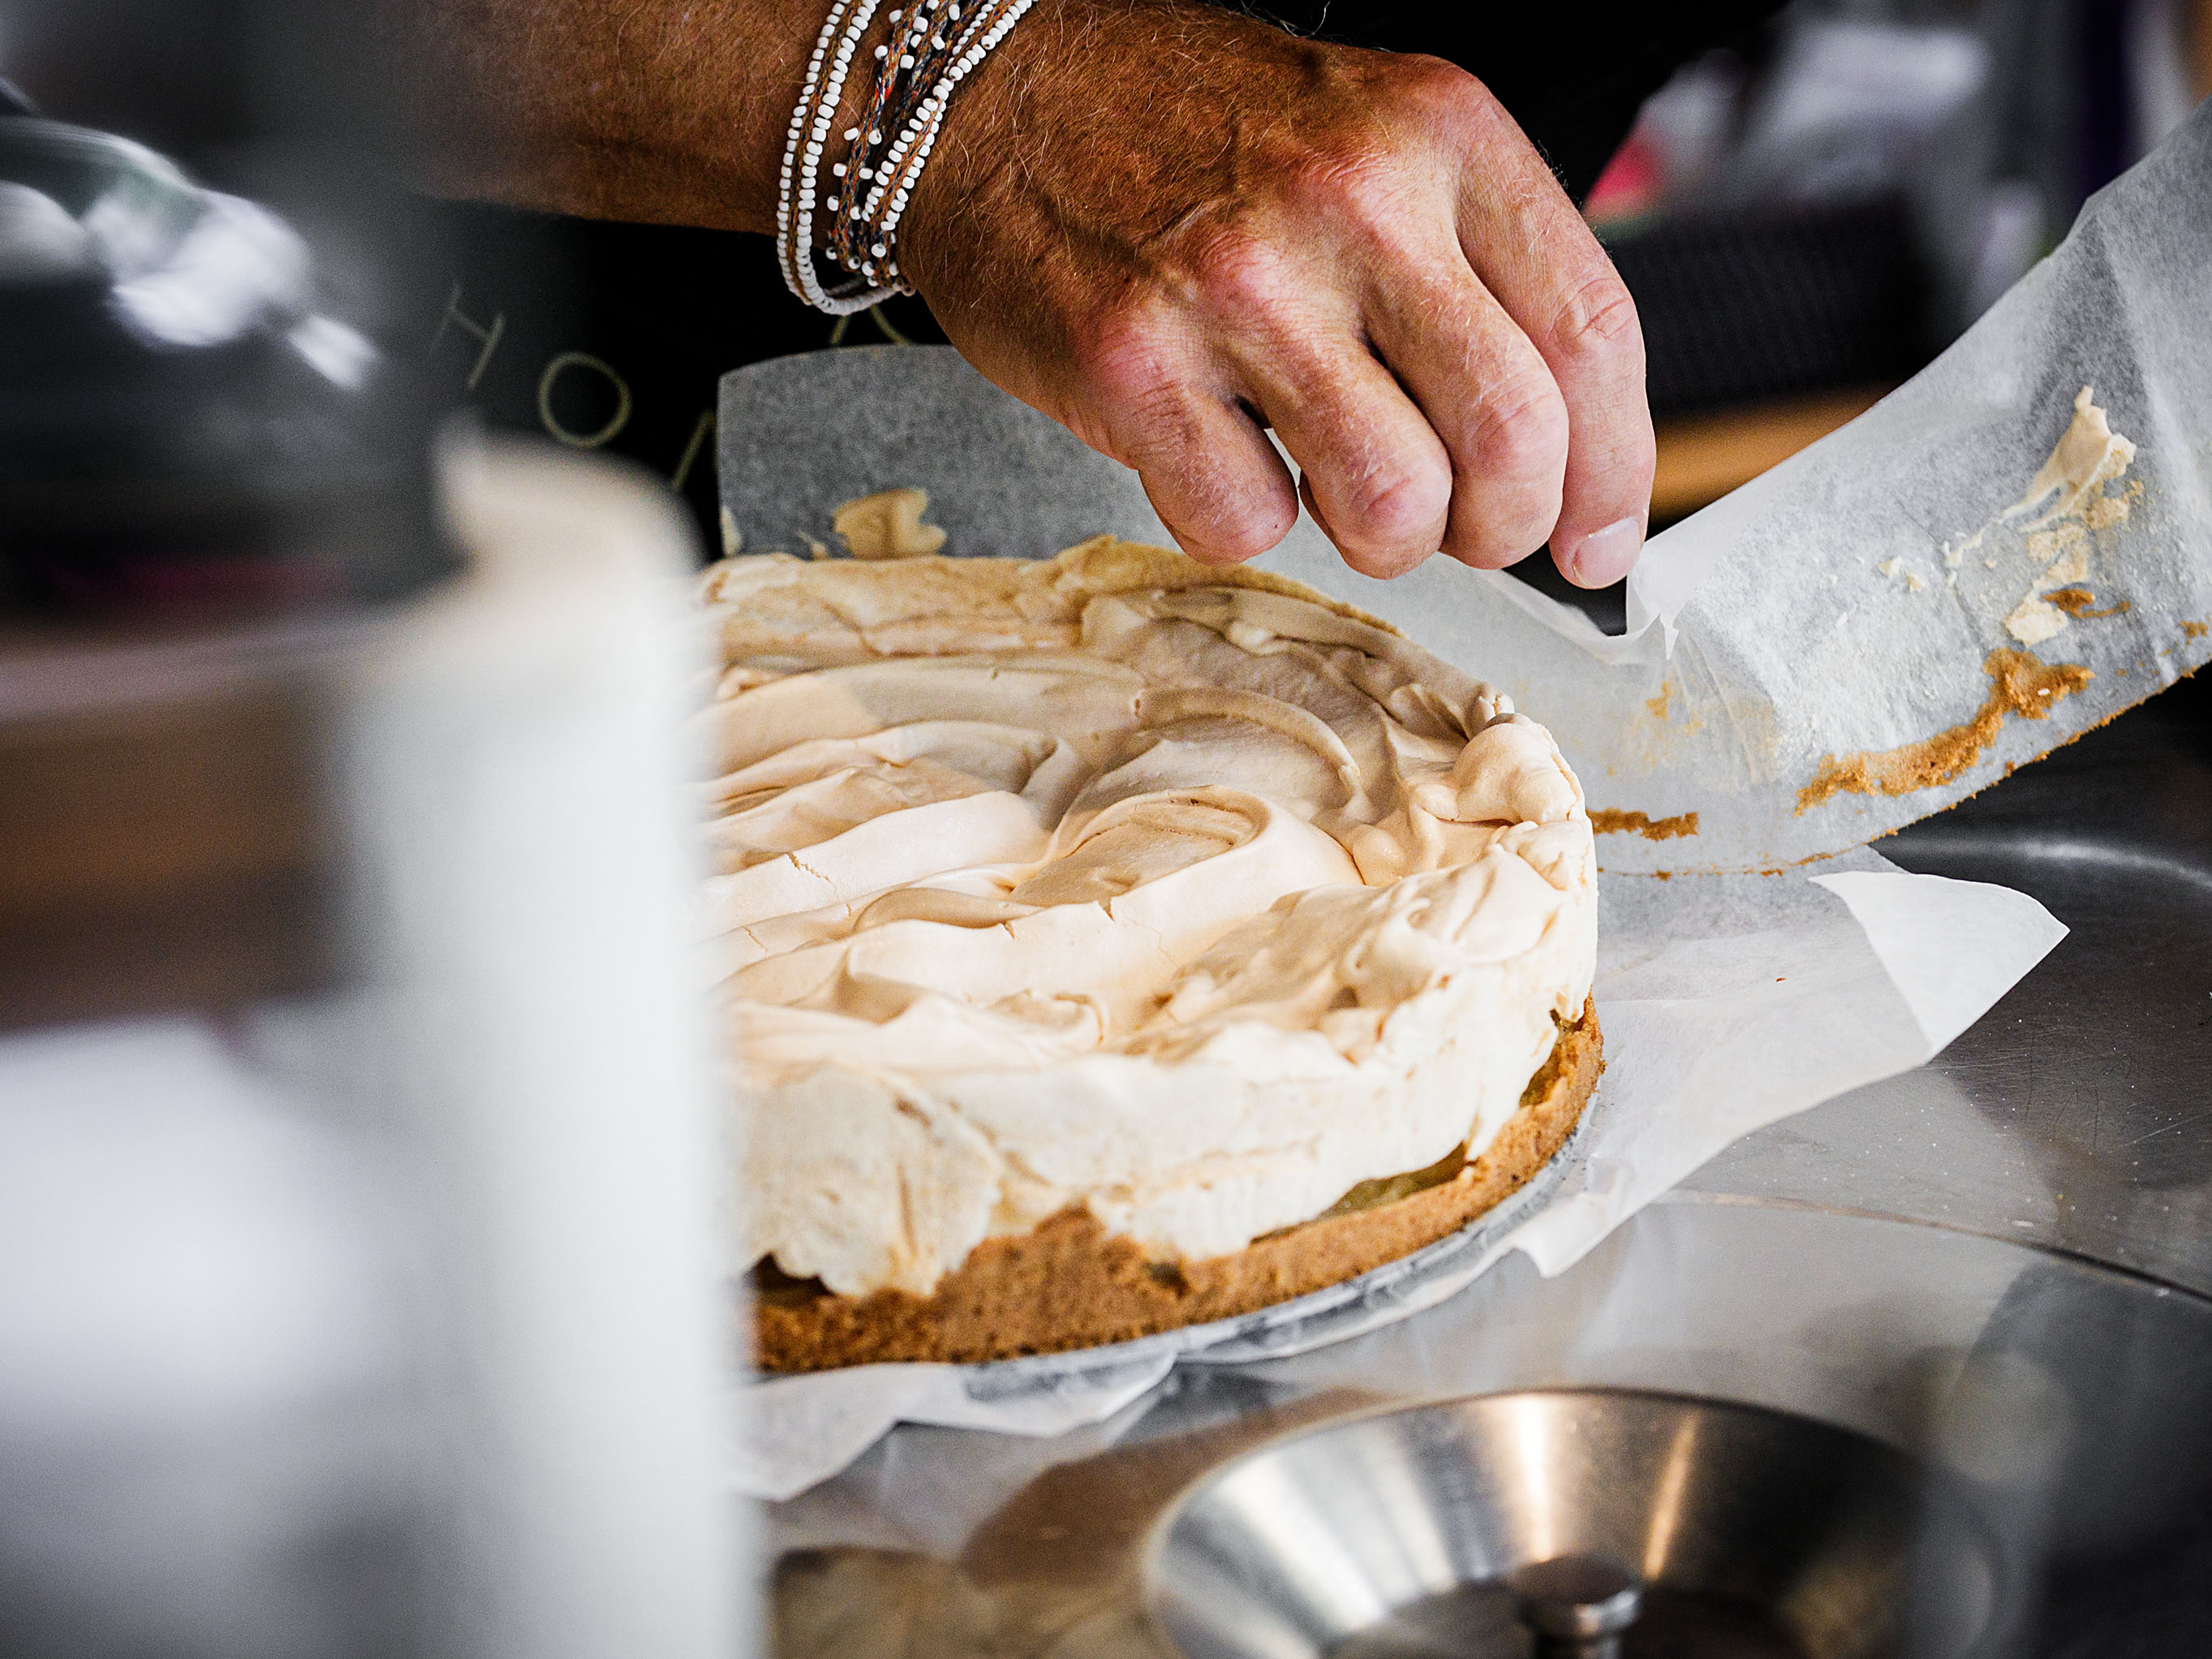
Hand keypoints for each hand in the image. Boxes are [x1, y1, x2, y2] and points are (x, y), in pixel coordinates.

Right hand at [901, 0, 1653, 585]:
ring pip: (1391, 504)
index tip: (1598, 539)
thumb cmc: (1194, 139)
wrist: (1000, 97)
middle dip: (1500, 528)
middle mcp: (1354, 199)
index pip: (1591, 332)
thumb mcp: (1375, 143)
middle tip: (1459, 527)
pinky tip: (1218, 449)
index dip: (1617, 469)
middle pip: (1511, 440)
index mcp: (1441, 135)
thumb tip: (1561, 458)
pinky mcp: (1132, 361)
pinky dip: (1242, 518)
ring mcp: (1239, 283)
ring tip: (1331, 486)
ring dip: (1377, 538)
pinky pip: (1245, 523)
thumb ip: (1475, 269)